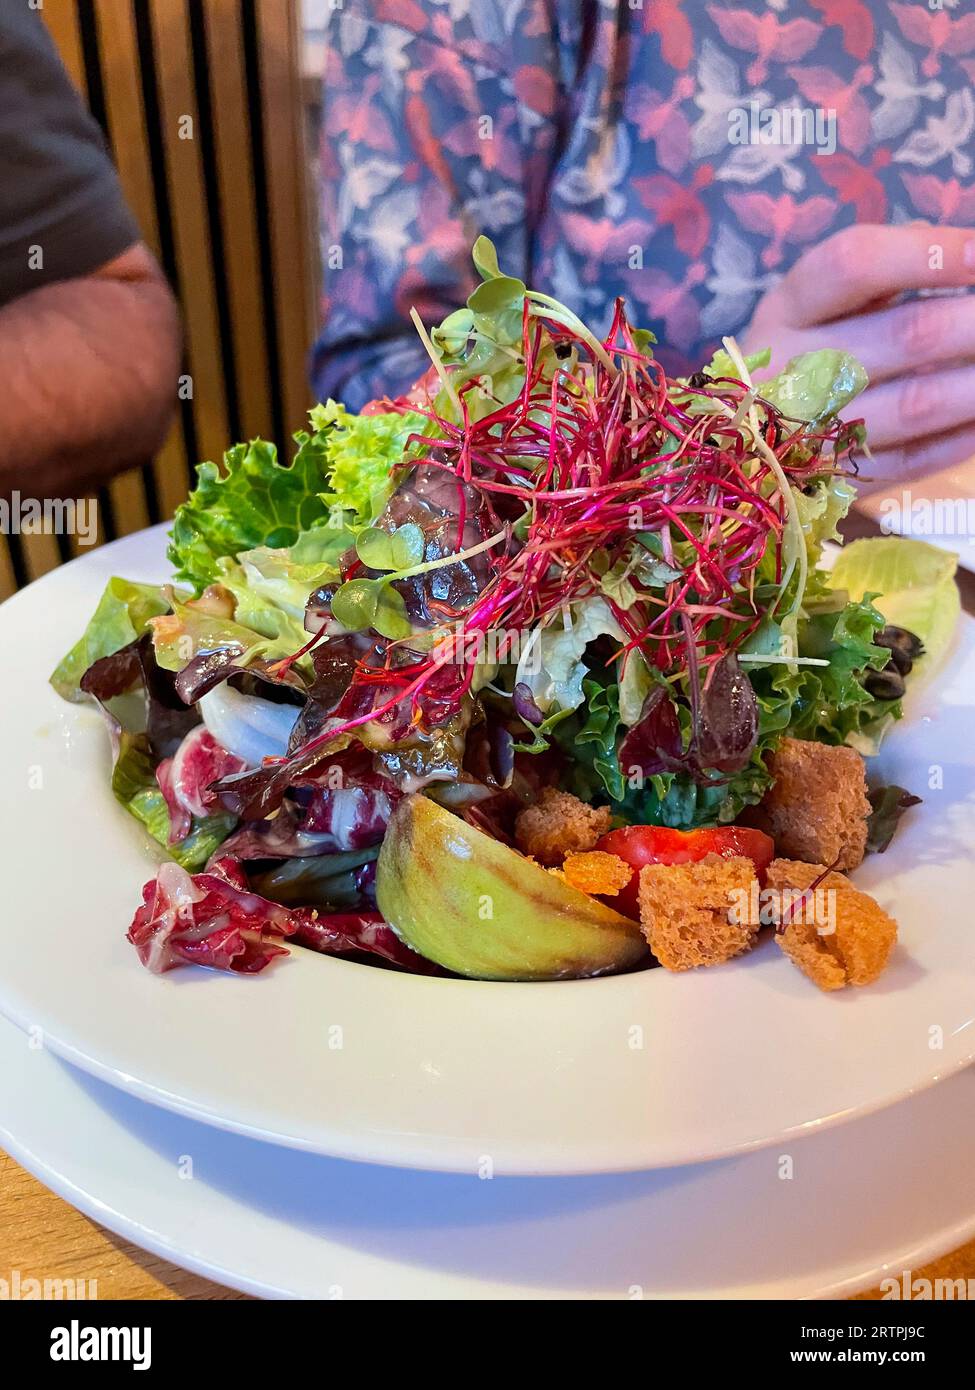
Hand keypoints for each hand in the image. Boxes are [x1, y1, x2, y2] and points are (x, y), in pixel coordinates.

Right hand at [741, 224, 974, 493]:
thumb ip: (891, 268)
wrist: (737, 440)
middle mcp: (791, 369)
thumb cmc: (802, 350)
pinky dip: (965, 435)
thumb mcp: (822, 299)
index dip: (932, 252)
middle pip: (907, 334)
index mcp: (787, 308)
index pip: (856, 264)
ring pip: (920, 402)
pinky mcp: (838, 483)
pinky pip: (916, 459)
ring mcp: (816, 433)